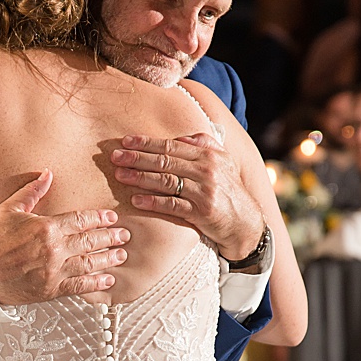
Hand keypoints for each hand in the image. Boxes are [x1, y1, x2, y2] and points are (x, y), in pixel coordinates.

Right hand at [0, 170, 128, 305]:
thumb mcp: (9, 209)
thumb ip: (32, 191)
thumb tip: (47, 174)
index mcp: (45, 227)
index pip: (81, 220)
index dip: (99, 218)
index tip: (111, 217)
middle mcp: (53, 249)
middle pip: (90, 241)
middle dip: (111, 237)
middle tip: (124, 235)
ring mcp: (54, 271)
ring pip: (89, 263)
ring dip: (108, 259)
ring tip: (122, 255)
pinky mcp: (52, 289)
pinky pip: (80, 286)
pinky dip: (96, 283)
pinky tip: (108, 279)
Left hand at [111, 132, 263, 260]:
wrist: (246, 223)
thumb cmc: (229, 191)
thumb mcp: (223, 162)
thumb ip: (203, 145)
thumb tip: (180, 137)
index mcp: (208, 155)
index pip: (171, 145)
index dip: (146, 142)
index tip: (126, 141)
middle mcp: (207, 171)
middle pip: (165, 161)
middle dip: (137, 158)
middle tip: (115, 157)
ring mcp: (204, 192)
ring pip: (166, 181)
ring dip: (140, 178)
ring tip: (120, 176)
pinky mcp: (202, 213)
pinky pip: (173, 205)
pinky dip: (153, 202)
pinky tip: (136, 200)